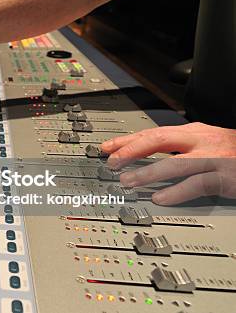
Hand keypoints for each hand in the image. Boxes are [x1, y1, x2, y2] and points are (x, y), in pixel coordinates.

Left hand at [101, 122, 235, 204]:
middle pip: (159, 140)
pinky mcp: (227, 177)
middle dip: (132, 150)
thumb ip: (184, 147)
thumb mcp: (209, 142)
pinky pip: (197, 184)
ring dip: (148, 172)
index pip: (154, 132)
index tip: (107, 148)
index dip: (128, 140)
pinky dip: (177, 191)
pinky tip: (160, 199)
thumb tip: (151, 157)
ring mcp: (215, 158)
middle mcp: (202, 141)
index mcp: (195, 132)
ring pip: (174, 163)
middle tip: (111, 162)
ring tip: (127, 182)